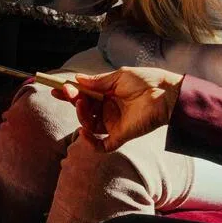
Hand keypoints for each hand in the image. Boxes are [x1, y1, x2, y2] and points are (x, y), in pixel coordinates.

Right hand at [56, 67, 183, 151]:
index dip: (69, 93)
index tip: (56, 89)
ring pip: (89, 125)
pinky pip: (101, 145)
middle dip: (73, 102)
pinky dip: (90, 142)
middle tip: (69, 94)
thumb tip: (77, 80)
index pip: (84, 96)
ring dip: (81, 115)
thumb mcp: (118, 77)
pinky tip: (83, 132)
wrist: (165, 94)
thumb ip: (97, 81)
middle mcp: (108, 110)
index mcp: (107, 95)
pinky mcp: (120, 136)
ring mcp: (113, 124)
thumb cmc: (145, 82)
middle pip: (83, 110)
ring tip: (82, 103)